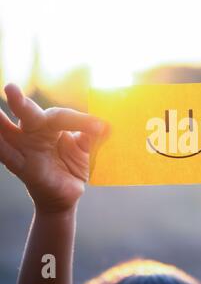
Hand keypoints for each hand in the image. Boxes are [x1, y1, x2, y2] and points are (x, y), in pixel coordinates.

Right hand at [0, 84, 104, 212]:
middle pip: (30, 116)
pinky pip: (7, 156)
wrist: (67, 195)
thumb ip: (92, 137)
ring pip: (10, 132)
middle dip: (21, 104)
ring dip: (0, 123)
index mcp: (52, 126)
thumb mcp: (87, 151)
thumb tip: (106, 125)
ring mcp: (25, 149)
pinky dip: (0, 147)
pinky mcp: (22, 167)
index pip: (62, 117)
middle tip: (12, 89)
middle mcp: (35, 133)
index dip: (81, 121)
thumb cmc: (73, 167)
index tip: (102, 128)